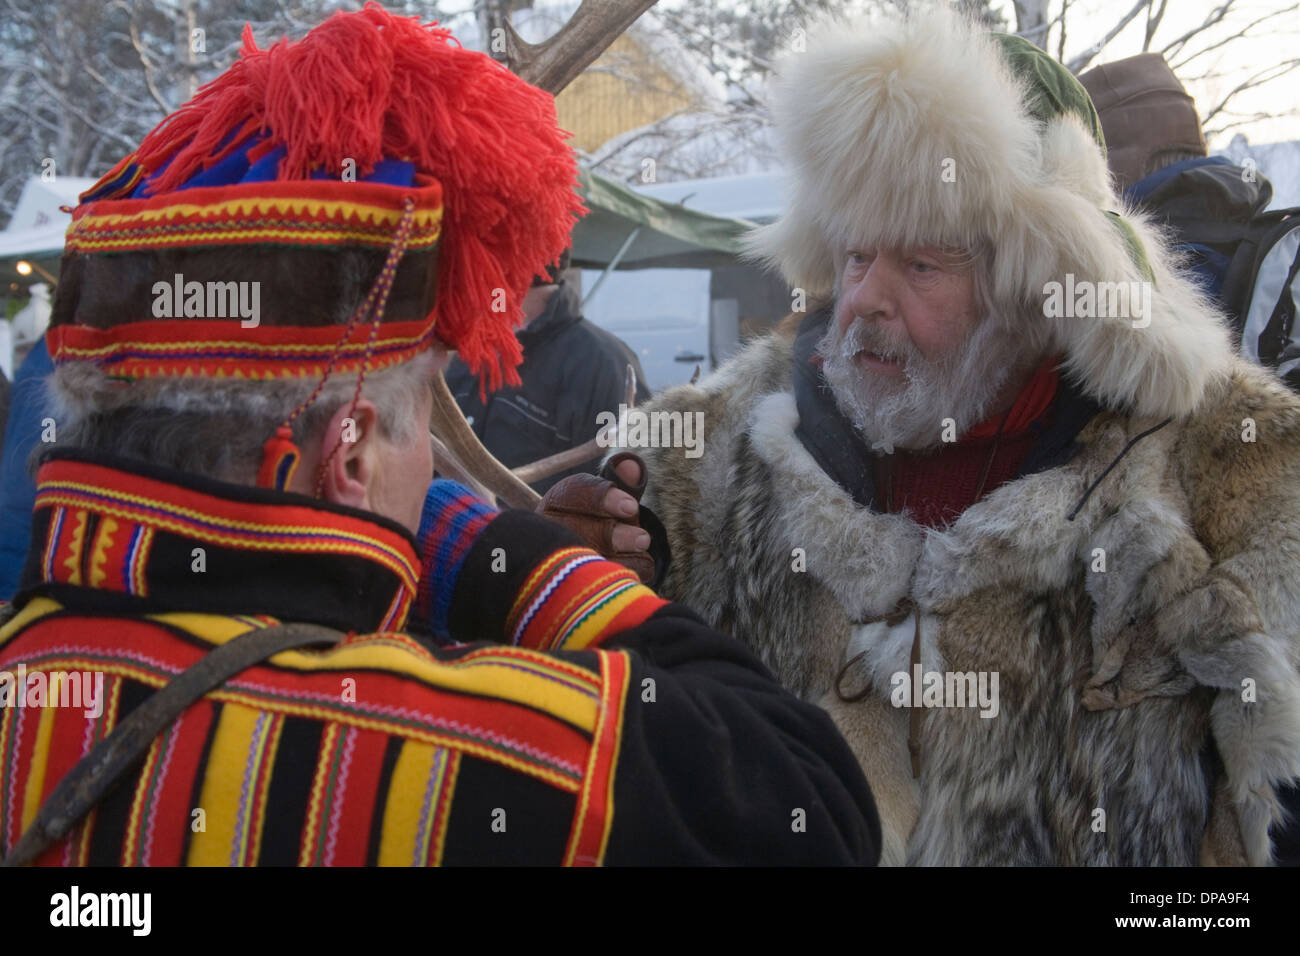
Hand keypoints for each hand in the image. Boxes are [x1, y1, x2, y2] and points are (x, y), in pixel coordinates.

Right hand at [536, 453, 653, 582]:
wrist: (587, 561)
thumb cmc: (602, 521)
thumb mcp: (612, 500)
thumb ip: (623, 483)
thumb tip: (631, 464)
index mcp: (556, 503)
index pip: (572, 493)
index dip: (602, 499)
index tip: (631, 507)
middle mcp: (548, 531)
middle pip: (575, 531)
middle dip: (613, 535)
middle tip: (643, 538)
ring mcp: (554, 563)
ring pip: (583, 561)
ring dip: (620, 557)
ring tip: (642, 549)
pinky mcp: (568, 587)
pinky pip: (596, 584)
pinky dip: (622, 577)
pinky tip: (639, 568)